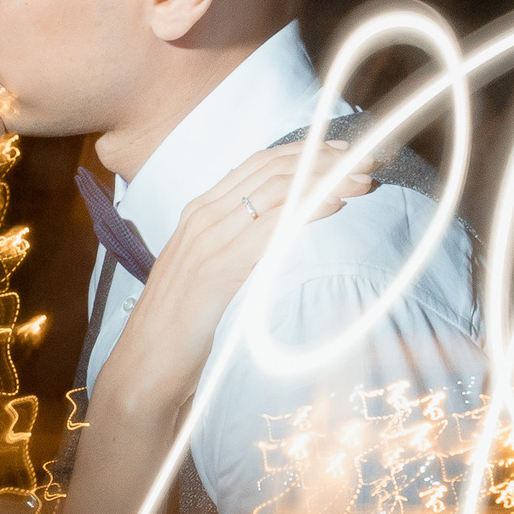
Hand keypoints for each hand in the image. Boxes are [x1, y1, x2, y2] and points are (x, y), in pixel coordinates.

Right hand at [95, 141, 371, 421]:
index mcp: (199, 211)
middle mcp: (202, 216)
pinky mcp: (217, 269)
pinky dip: (308, 211)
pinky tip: (336, 206)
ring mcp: (208, 240)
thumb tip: (278, 232)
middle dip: (324, 159)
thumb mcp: (206, 270)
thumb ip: (235, 244)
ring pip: (276, 191)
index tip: (344, 151)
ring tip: (363, 180)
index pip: (258, 163)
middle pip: (272, 170)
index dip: (304, 151)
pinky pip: (271, 229)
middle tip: (367, 160)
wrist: (145, 363)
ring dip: (326, 180)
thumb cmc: (181, 324)